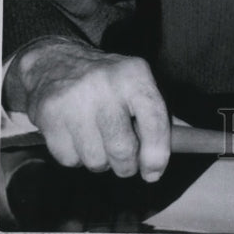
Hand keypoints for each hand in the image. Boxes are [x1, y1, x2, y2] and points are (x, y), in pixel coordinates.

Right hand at [4, 37, 169, 180]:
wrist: (55, 61)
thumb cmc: (107, 80)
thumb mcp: (137, 83)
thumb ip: (158, 114)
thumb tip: (184, 144)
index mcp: (134, 74)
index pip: (154, 120)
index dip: (157, 153)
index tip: (154, 171)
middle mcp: (104, 84)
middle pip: (123, 149)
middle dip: (126, 166)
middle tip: (125, 162)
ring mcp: (74, 100)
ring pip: (95, 161)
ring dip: (100, 161)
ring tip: (98, 140)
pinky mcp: (49, 115)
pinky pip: (69, 160)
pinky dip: (75, 157)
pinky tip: (76, 136)